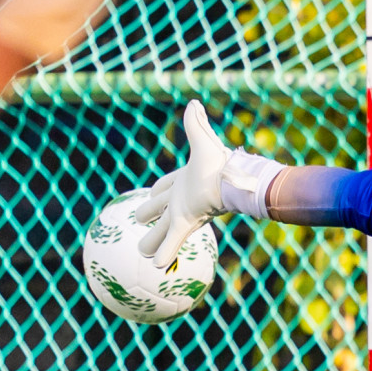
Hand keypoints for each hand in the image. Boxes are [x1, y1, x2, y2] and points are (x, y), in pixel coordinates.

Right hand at [135, 101, 232, 267]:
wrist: (232, 180)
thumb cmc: (220, 162)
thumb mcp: (204, 141)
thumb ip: (197, 125)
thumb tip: (194, 103)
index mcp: (181, 181)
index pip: (164, 186)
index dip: (158, 189)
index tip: (152, 193)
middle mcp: (179, 199)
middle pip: (158, 209)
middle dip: (149, 214)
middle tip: (139, 220)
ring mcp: (181, 213)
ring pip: (161, 230)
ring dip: (152, 241)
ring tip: (144, 252)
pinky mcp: (186, 223)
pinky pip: (171, 241)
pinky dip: (164, 253)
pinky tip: (156, 267)